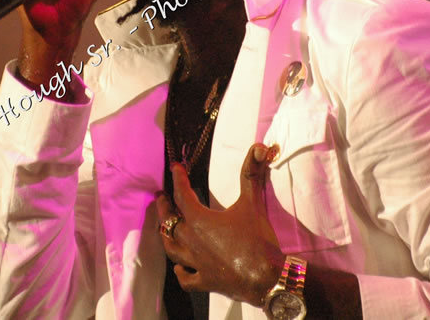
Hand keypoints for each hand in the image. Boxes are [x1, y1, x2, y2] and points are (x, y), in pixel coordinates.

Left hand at [155, 143, 284, 306]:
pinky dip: (180, 270)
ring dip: (167, 236)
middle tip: (161, 198)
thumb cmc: (257, 240)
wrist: (267, 278)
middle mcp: (192, 241)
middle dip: (164, 208)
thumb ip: (252, 173)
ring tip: (164, 228)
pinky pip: (185, 277)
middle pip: (169, 222)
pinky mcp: (205, 281)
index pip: (182, 195)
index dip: (178, 179)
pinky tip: (179, 266)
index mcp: (199, 221)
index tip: (175, 168)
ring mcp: (196, 263)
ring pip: (172, 249)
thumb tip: (258, 147)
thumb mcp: (253, 203)